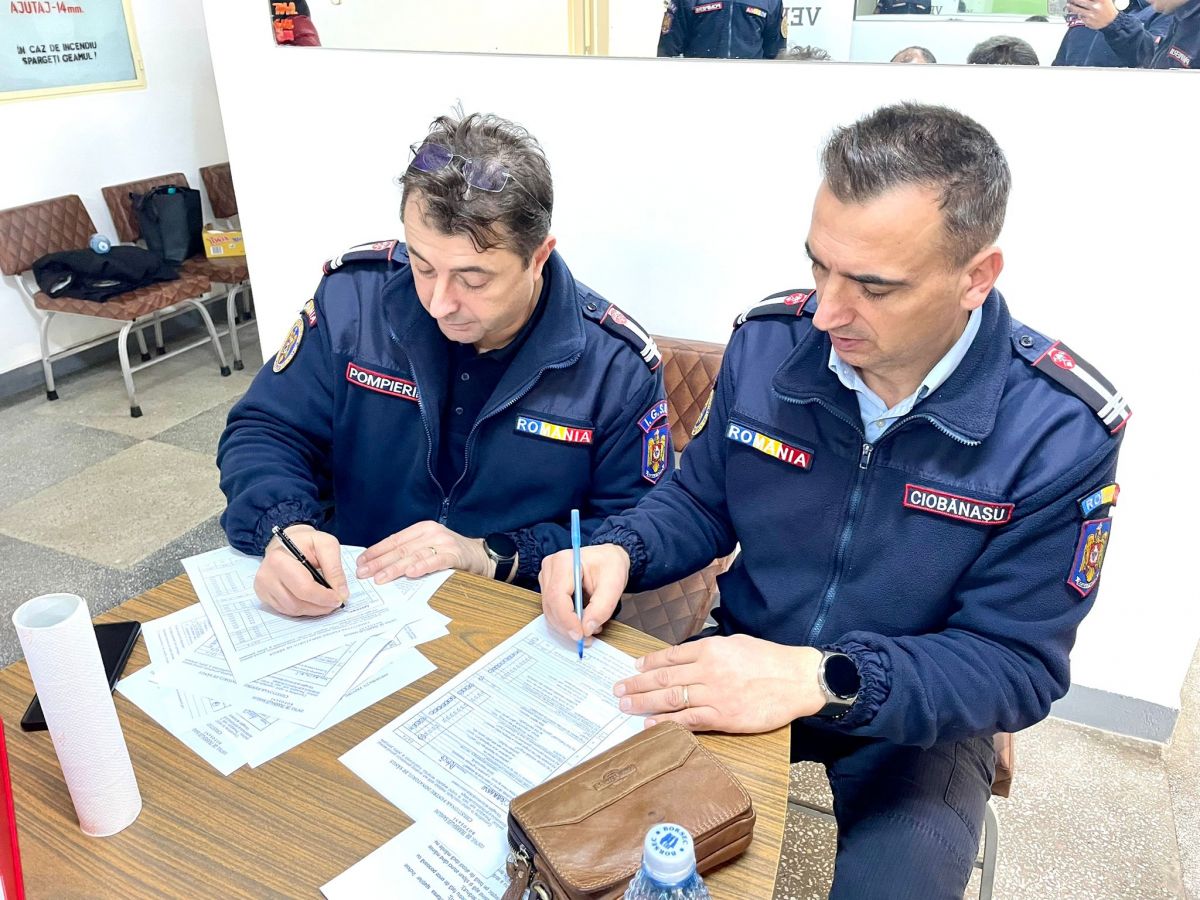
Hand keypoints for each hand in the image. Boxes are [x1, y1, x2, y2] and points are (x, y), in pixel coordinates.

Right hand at [255, 524, 348, 616]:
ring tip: (326, 601)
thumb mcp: (326, 545)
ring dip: (313, 609)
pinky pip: (286, 610)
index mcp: (279, 560)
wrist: (288, 542)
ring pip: (292, 610)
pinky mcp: (264, 595)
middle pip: (297, 603)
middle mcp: (266, 575)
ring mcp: (263, 587)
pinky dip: (303, 609)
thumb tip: (341, 593)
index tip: (339, 598)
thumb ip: (335, 568)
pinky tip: (312, 600)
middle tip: (335, 603)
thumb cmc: (306, 542)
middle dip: (320, 606)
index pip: (304, 588)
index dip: (324, 597)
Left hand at [356, 521, 491, 582]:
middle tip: (363, 573)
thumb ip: (410, 551)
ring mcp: (444, 543)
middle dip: (379, 562)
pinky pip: (436, 561)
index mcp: (422, 529)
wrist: (482, 556)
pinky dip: (423, 567)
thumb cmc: (452, 554)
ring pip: (414, 556)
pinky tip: (411, 573)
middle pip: (400, 549)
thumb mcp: (430, 546)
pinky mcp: (455, 555)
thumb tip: (380, 564)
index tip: (361, 562)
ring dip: (395, 568)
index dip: (376, 551)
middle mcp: (432, 533)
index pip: (394, 540)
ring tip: (380, 577)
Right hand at [539, 544, 629, 642]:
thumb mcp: (614, 584)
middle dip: (568, 627)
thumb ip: (602, 608)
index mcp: (564, 561)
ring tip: (589, 628)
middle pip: (551, 606)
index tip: (581, 635)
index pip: (557, 596)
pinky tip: (581, 622)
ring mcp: (547, 577)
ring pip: (550, 611)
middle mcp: (550, 567)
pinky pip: (552, 610)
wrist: (609, 557)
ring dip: (567, 626)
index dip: (567, 620)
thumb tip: (587, 629)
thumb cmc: (610, 565)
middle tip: (587, 638)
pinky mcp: (548, 586)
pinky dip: (565, 621)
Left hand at [613, 636, 824, 733]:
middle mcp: (708, 670)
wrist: (797, 679)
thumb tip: (684, 657)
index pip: (670, 656)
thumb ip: (710, 649)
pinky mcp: (724, 717)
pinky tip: (650, 725)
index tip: (633, 667)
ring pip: (670, 699)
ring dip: (644, 703)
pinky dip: (666, 723)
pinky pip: (689, 721)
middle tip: (618, 690)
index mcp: (710, 648)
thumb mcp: (736, 643)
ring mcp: (714, 695)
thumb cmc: (769, 660)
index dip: (648, 663)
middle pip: (663, 678)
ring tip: (626, 706)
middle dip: (637, 684)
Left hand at [1067, 0, 1116, 28]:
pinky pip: (1080, 16)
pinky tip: (1076, 12)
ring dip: (1071, 7)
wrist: (1111, 21)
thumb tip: (1080, 0)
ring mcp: (1092, 14)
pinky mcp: (1088, 21)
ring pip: (1078, 10)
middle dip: (1073, 0)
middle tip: (1069, 0)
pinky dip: (1077, 14)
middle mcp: (1096, 6)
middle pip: (1080, 1)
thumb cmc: (1106, 8)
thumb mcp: (1104, 0)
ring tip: (1068, 5)